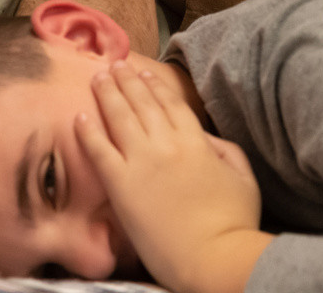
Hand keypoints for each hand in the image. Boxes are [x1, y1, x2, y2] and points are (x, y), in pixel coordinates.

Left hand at [75, 62, 265, 292]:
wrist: (212, 257)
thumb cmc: (234, 223)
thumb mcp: (243, 177)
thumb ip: (223, 148)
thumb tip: (202, 135)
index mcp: (196, 140)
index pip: (169, 102)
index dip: (154, 84)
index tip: (143, 72)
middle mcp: (165, 143)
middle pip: (140, 102)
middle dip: (126, 80)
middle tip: (114, 66)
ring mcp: (141, 162)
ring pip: (118, 117)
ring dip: (107, 93)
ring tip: (97, 77)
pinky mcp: (121, 185)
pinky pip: (99, 150)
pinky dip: (88, 131)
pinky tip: (79, 116)